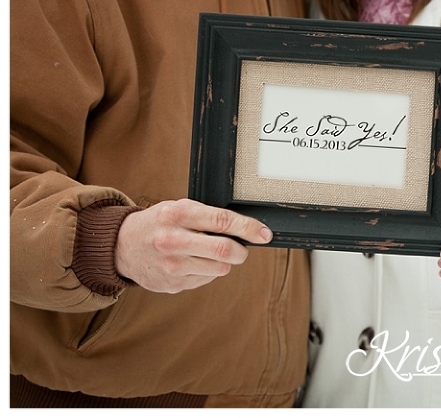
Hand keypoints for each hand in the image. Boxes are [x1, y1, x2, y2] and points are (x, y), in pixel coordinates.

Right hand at [114, 199, 272, 293]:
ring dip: (224, 261)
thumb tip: (243, 229)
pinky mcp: (172, 284)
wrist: (122, 246)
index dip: (248, 228)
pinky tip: (193, 262)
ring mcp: (172, 265)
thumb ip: (206, 216)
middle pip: (224, 250)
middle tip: (243, 248)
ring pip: (219, 268)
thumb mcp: (178, 208)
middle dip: (241, 251)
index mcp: (178, 214)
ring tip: (208, 252)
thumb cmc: (158, 222)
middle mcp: (174, 240)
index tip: (264, 233)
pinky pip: (205, 279)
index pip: (222, 221)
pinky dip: (208, 271)